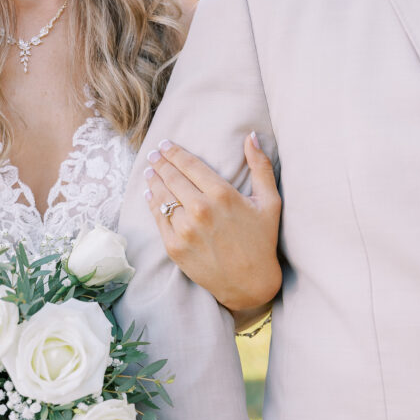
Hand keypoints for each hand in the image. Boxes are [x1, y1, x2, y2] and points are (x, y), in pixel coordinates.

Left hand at [143, 133, 281, 311]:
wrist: (250, 283)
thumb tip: (251, 136)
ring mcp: (185, 229)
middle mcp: (200, 210)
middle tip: (153, 154)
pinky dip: (152, 203)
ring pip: (162, 196)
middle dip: (160, 162)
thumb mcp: (269, 201)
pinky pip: (158, 218)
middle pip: (172, 177)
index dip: (174, 152)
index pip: (189, 164)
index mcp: (222, 194)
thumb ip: (261, 166)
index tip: (165, 144)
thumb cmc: (262, 241)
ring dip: (153, 180)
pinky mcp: (175, 247)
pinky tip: (150, 194)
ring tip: (150, 171)